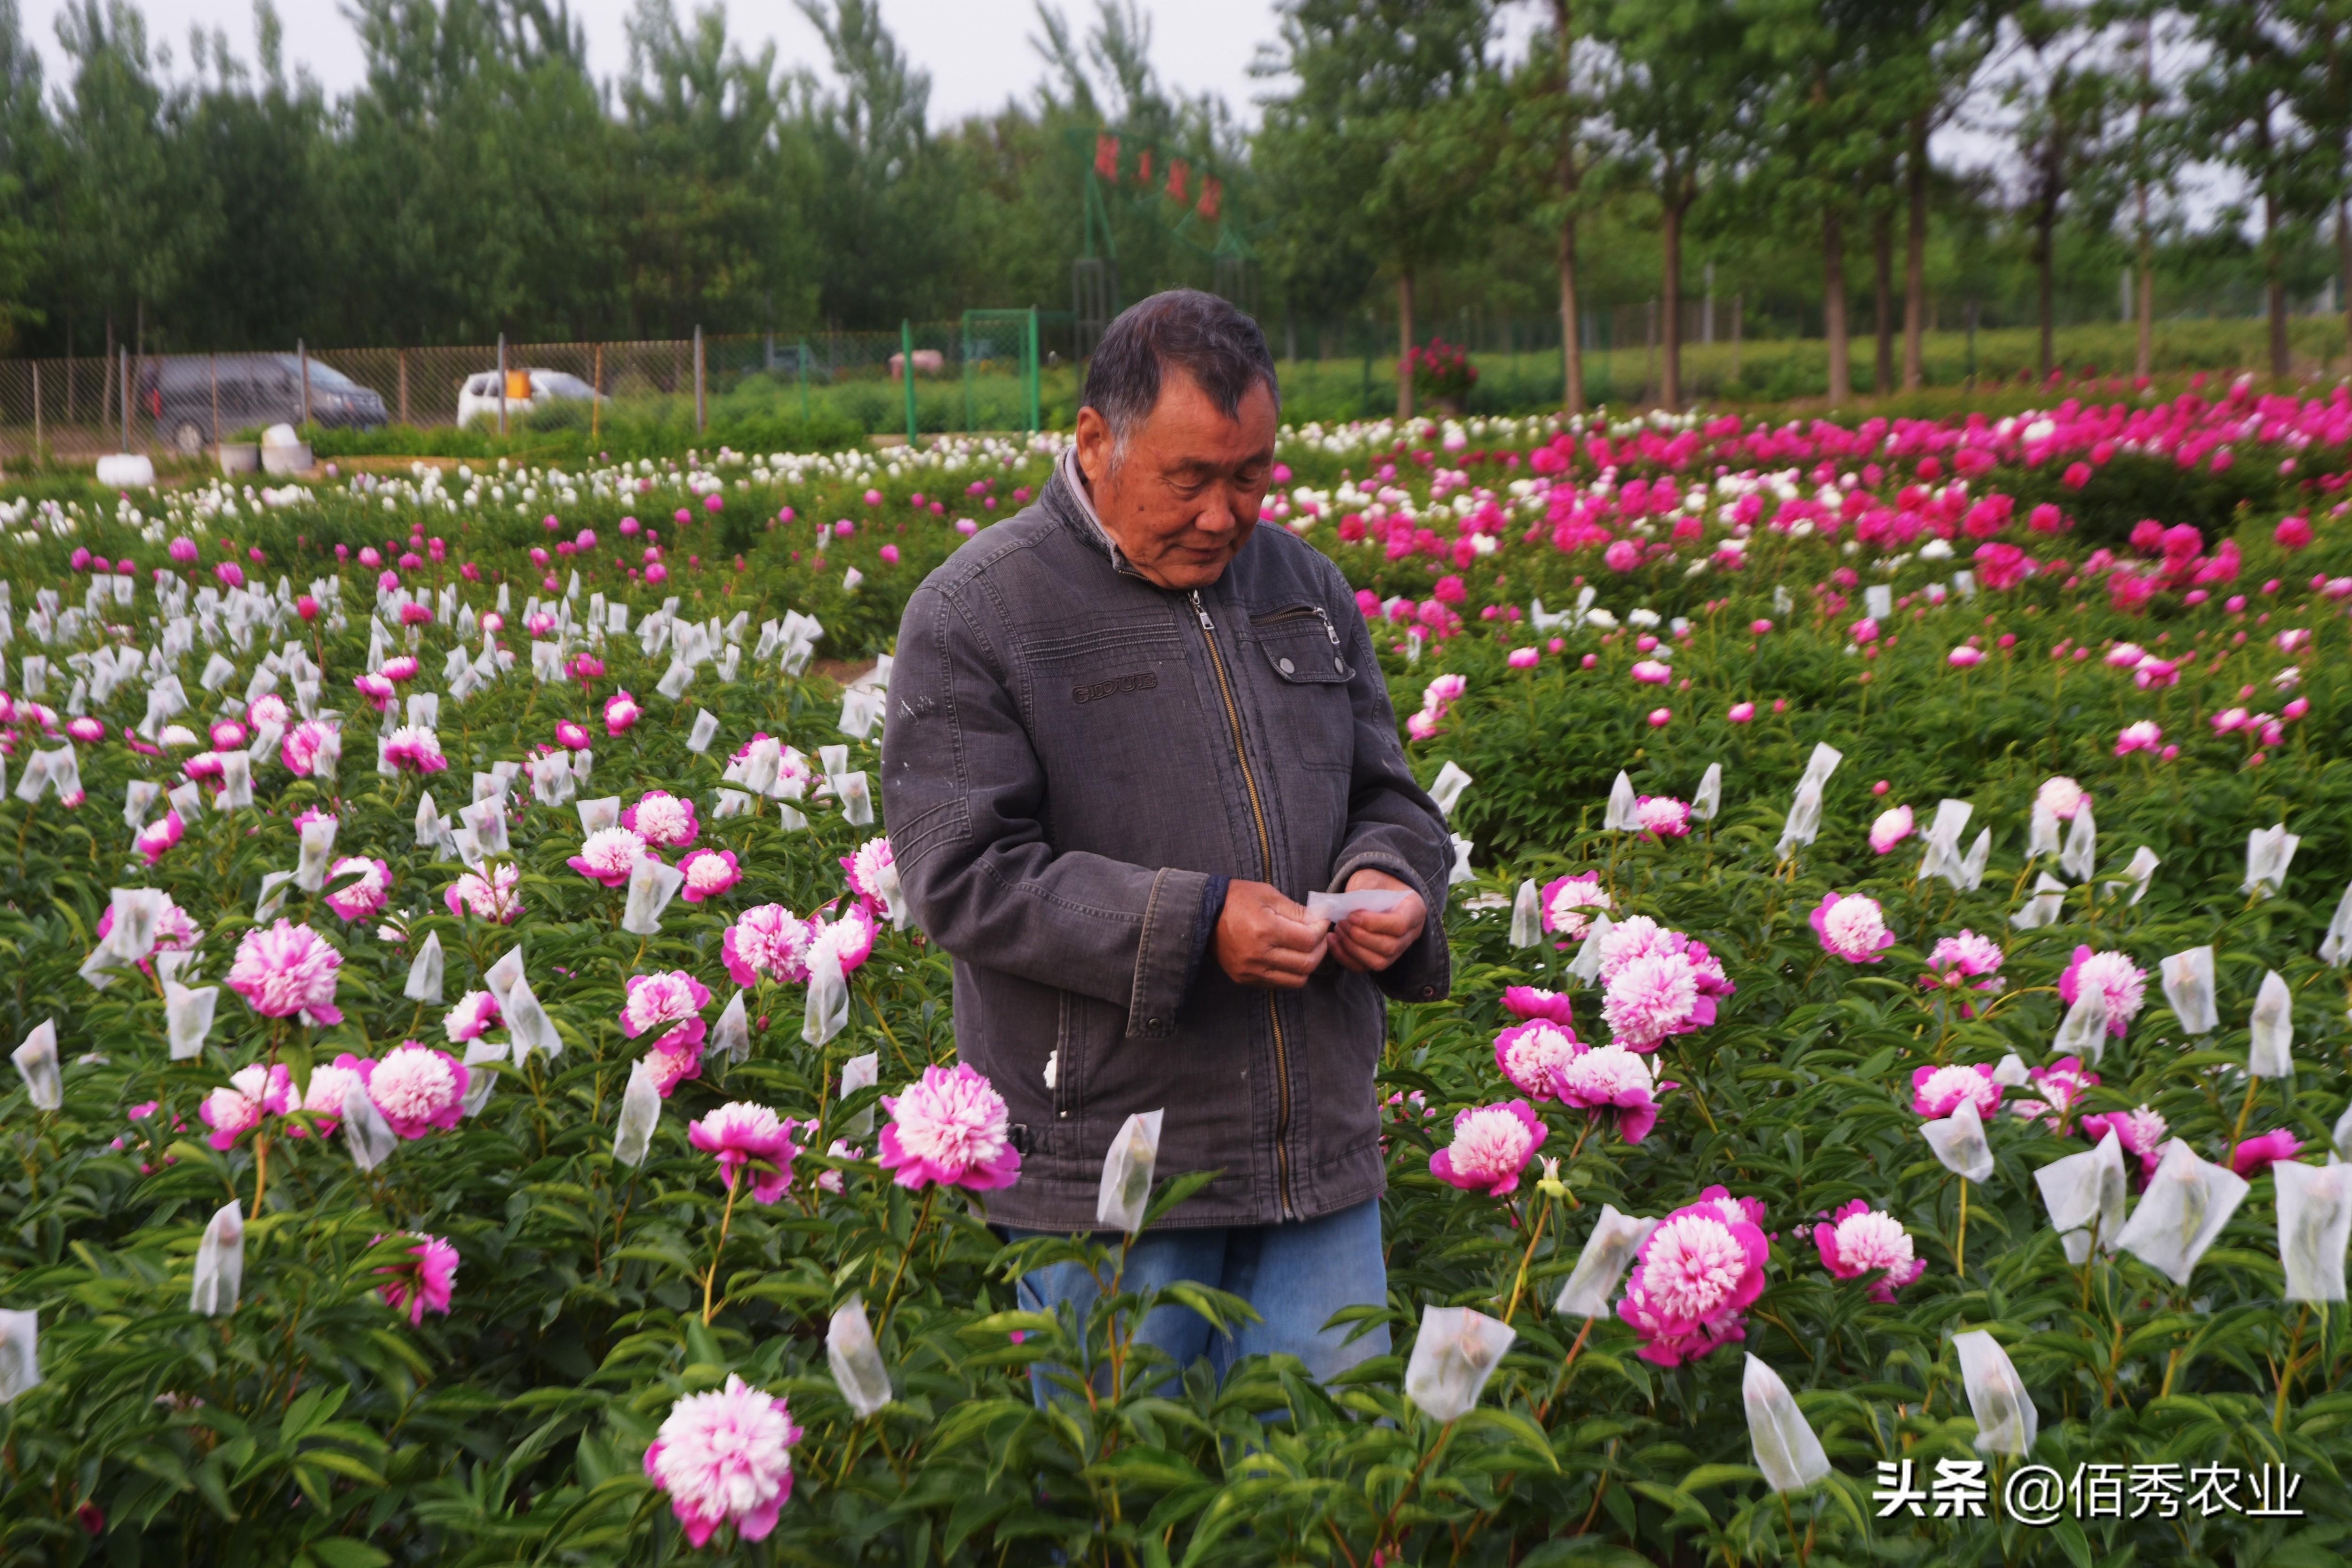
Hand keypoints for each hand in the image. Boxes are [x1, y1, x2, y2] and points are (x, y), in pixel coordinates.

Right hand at [1215, 879, 1329, 988]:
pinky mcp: (1245, 979)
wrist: (1203, 915)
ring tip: (1305, 949)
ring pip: (1296, 980)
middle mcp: (1258, 955)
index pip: (1308, 940)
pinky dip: (1290, 973)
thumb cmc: (1236, 899)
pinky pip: (1278, 984)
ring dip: (1307, 965)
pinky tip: (1288, 957)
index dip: (1322, 931)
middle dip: (1320, 949)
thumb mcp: (1268, 894)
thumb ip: (1296, 910)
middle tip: (1319, 937)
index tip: (1322, 922)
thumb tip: (1320, 921)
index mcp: (1265, 929)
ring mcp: (1251, 971)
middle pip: (1306, 964)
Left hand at [1327, 868, 1425, 973]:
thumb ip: (1363, 891)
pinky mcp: (1381, 958)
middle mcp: (1411, 933)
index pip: (1400, 925)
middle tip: (1342, 923)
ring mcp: (1398, 950)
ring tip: (1338, 930)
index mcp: (1414, 910)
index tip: (1352, 915)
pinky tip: (1333, 941)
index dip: (1374, 923)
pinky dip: (1345, 957)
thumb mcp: (1372, 878)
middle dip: (1360, 937)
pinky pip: (1364, 967)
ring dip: (1352, 948)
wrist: (1377, 889)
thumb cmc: (1375, 883)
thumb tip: (1344, 909)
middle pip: (1390, 947)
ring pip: (1378, 962)